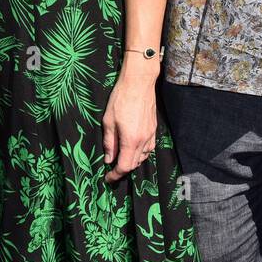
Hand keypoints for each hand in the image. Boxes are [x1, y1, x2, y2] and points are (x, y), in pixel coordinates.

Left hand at [101, 62, 159, 181]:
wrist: (139, 82)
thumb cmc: (121, 99)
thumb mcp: (108, 121)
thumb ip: (109, 143)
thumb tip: (109, 159)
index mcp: (130, 140)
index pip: (124, 167)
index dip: (115, 175)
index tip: (107, 178)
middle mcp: (143, 140)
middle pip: (134, 164)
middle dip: (123, 170)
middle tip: (111, 169)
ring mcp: (150, 134)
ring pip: (143, 157)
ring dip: (132, 161)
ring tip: (121, 159)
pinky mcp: (154, 128)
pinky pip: (149, 148)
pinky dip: (141, 153)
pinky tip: (134, 148)